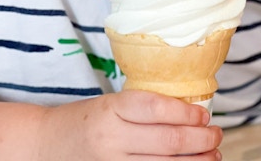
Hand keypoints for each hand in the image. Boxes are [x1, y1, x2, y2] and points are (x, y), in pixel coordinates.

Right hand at [38, 90, 222, 159]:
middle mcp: (110, 139)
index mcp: (111, 110)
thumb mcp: (111, 104)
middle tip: (217, 135)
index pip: (158, 108)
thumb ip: (146, 108)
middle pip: (168, 141)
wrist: (44, 146)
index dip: (188, 113)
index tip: (205, 115)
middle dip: (201, 140)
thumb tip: (194, 114)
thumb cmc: (86, 121)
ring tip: (213, 155)